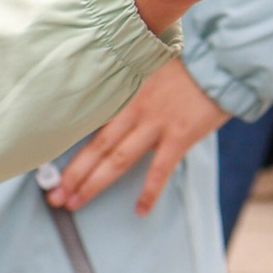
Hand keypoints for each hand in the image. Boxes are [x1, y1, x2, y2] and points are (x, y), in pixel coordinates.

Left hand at [48, 56, 226, 215]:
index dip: (71, 150)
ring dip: (94, 183)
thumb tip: (119, 109)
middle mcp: (135, 110)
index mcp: (125, 93)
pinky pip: (160, 170)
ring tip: (75, 202)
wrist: (221, 61)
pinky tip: (139, 210)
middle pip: (97, 147)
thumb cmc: (189, 65)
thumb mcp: (151, 68)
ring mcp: (156, 124)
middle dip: (73, 174)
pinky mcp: (179, 135)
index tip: (51, 169)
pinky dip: (149, 192)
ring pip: (117, 159)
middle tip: (54, 197)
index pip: (90, 127)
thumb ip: (133, 88)